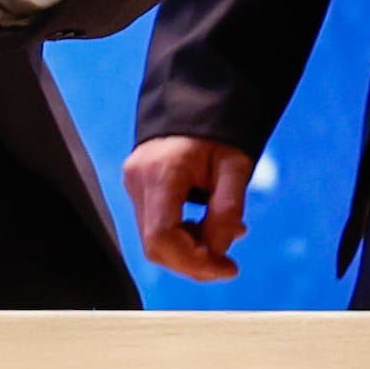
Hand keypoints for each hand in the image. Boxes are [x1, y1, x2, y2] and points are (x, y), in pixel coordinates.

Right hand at [127, 135, 254, 281]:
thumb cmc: (219, 128)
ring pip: (155, 239)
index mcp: (161, 172)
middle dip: (193, 261)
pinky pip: (156, 224)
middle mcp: (138, 180)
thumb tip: (219, 250)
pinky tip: (207, 226)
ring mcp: (133, 183)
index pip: (163, 238)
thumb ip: (227, 208)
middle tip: (228, 264)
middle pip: (156, 245)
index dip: (194, 263)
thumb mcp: (236, 164)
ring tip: (224, 235)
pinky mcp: (138, 187)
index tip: (227, 269)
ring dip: (189, 249)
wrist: (197, 100)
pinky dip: (182, 235)